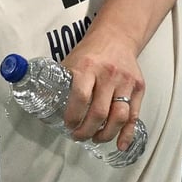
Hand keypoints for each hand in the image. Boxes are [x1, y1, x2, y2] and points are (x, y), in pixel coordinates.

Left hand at [62, 34, 144, 150]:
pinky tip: (120, 145)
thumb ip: (61, 82)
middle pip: (99, 112)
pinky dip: (127, 133)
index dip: (73, 116)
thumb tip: (42, 104)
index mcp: (87, 67)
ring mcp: (125, 82)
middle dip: (86, 130)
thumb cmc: (90, 52)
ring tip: (95, 138)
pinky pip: (134, 115)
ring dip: (105, 134)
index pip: (80, 97)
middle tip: (78, 135)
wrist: (116, 36)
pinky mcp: (138, 88)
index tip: (68, 125)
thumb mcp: (71, 61)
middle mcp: (108, 75)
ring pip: (119, 116)